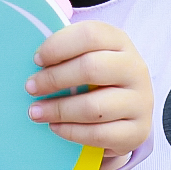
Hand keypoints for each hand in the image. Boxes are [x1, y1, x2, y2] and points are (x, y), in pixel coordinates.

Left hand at [26, 19, 152, 158]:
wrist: (127, 114)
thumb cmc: (97, 80)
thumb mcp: (88, 57)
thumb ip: (67, 52)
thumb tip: (35, 59)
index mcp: (121, 43)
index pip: (91, 35)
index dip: (59, 45)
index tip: (37, 60)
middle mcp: (135, 69)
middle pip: (91, 68)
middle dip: (54, 79)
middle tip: (31, 88)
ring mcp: (140, 102)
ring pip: (93, 107)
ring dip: (58, 110)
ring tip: (35, 112)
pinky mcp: (137, 132)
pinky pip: (98, 134)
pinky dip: (71, 132)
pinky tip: (55, 127)